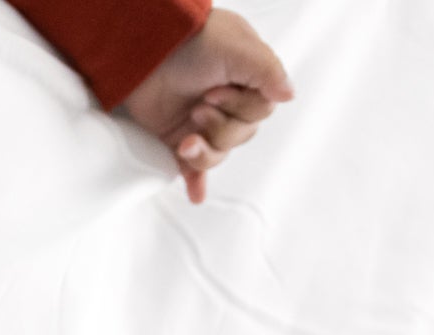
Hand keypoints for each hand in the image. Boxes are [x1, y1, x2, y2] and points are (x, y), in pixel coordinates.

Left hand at [118, 9, 294, 204]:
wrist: (145, 49)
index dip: (239, 108)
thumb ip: (266, 71)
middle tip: (199, 105)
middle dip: (220, 128)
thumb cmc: (192, 39)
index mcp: (246, 79)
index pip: (260, 112)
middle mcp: (227, 102)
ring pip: (218, 154)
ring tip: (186, 140)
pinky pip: (191, 168)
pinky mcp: (177, 137)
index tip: (214, 91)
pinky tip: (196, 197)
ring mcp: (202, 122)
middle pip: (240, 136)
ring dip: (204, 153)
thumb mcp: (237, 47)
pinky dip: (195, 183)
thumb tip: (288, 95)